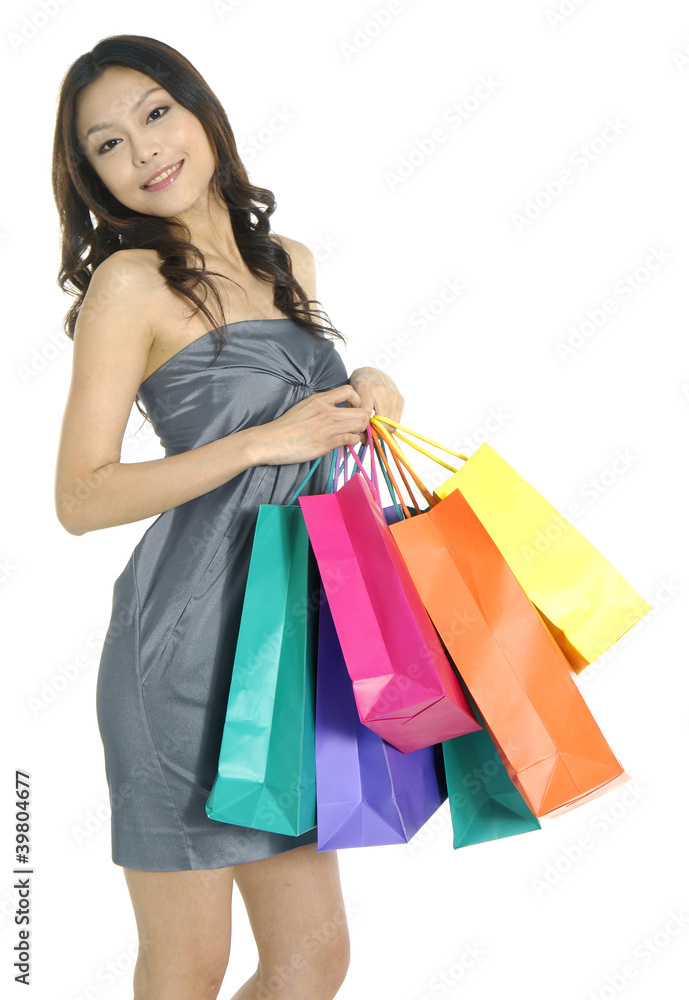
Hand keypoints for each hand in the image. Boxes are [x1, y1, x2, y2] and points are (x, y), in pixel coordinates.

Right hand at [252, 384, 369, 464]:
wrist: (270, 441)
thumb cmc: (285, 427)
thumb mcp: (304, 407)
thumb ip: (321, 406)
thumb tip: (336, 411)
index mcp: (319, 399)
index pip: (349, 390)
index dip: (357, 400)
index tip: (352, 409)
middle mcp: (326, 411)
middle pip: (361, 410)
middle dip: (363, 418)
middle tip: (358, 425)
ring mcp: (328, 427)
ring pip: (360, 425)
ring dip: (360, 431)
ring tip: (353, 435)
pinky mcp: (327, 443)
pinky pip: (352, 439)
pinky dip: (353, 441)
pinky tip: (345, 443)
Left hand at [347, 367, 404, 442]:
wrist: (371, 372)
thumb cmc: (358, 387)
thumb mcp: (351, 397)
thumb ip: (354, 414)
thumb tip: (363, 439)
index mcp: (365, 388)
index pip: (366, 414)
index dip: (364, 428)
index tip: (360, 434)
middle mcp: (381, 390)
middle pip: (382, 421)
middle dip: (376, 433)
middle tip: (369, 436)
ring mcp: (392, 394)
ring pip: (391, 423)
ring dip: (383, 431)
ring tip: (375, 430)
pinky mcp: (400, 399)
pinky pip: (397, 420)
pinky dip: (390, 426)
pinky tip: (382, 423)